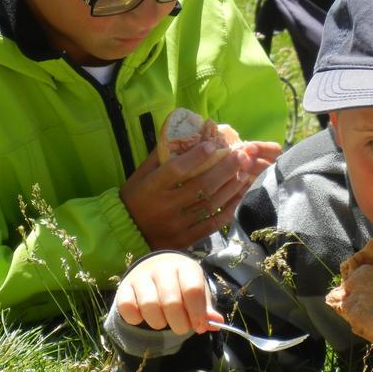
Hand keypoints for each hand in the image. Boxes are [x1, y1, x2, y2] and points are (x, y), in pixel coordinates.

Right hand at [115, 252, 223, 334]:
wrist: (156, 271)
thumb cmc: (182, 286)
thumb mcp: (197, 294)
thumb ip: (206, 309)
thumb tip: (216, 323)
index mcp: (185, 267)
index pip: (193, 290)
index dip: (197, 313)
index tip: (200, 326)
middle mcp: (162, 268)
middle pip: (171, 301)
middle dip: (179, 323)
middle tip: (182, 328)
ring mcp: (141, 276)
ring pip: (149, 306)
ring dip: (158, 323)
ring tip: (164, 322)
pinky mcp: (124, 286)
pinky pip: (127, 308)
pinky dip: (136, 319)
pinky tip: (144, 317)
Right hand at [120, 139, 279, 248]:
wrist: (126, 233)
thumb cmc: (136, 197)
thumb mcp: (141, 174)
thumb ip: (161, 155)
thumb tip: (185, 133)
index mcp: (151, 187)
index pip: (176, 170)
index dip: (196, 157)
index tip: (213, 144)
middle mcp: (165, 206)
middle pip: (201, 186)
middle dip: (225, 169)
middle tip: (242, 154)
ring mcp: (177, 224)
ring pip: (211, 203)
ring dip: (232, 186)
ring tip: (246, 170)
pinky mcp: (186, 238)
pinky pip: (213, 223)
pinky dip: (230, 208)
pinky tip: (241, 194)